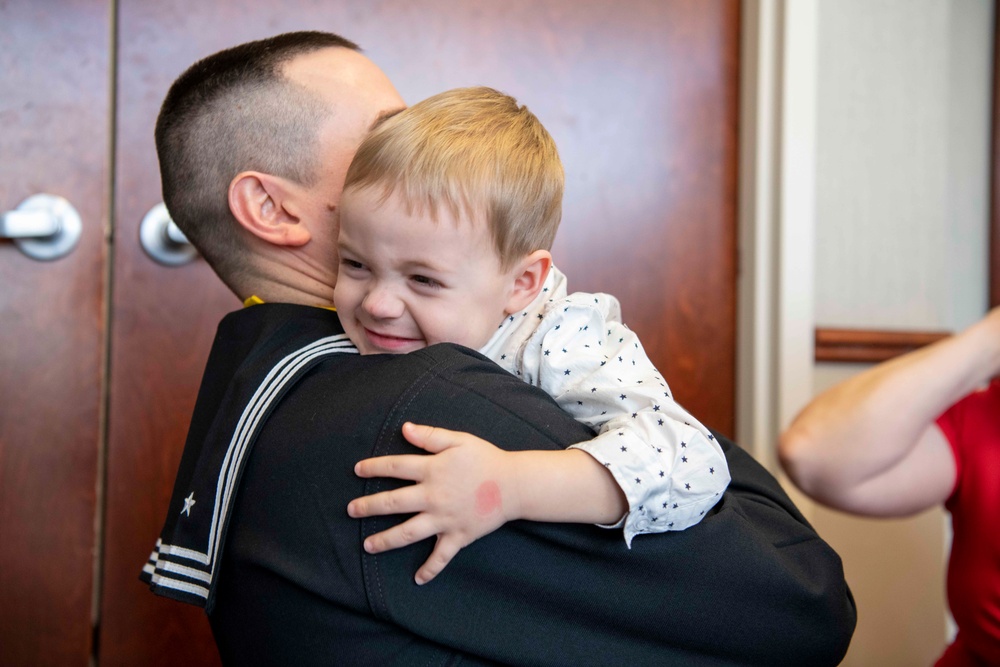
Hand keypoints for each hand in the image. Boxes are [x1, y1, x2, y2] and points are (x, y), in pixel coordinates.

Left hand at [347, 422, 519, 584]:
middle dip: (369, 506)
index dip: (374, 467)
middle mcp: (434, 496)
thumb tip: (405, 428)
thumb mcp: (459, 440)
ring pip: (409, 532)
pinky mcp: (458, 535)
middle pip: (394, 502)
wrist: (514, 484)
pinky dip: (430, 569)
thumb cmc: (486, 459)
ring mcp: (445, 519)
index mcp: (433, 470)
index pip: (396, 467)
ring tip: (367, 545)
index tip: (358, 470)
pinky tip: (418, 579)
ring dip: (386, 540)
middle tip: (350, 511)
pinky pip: (442, 556)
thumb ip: (430, 436)